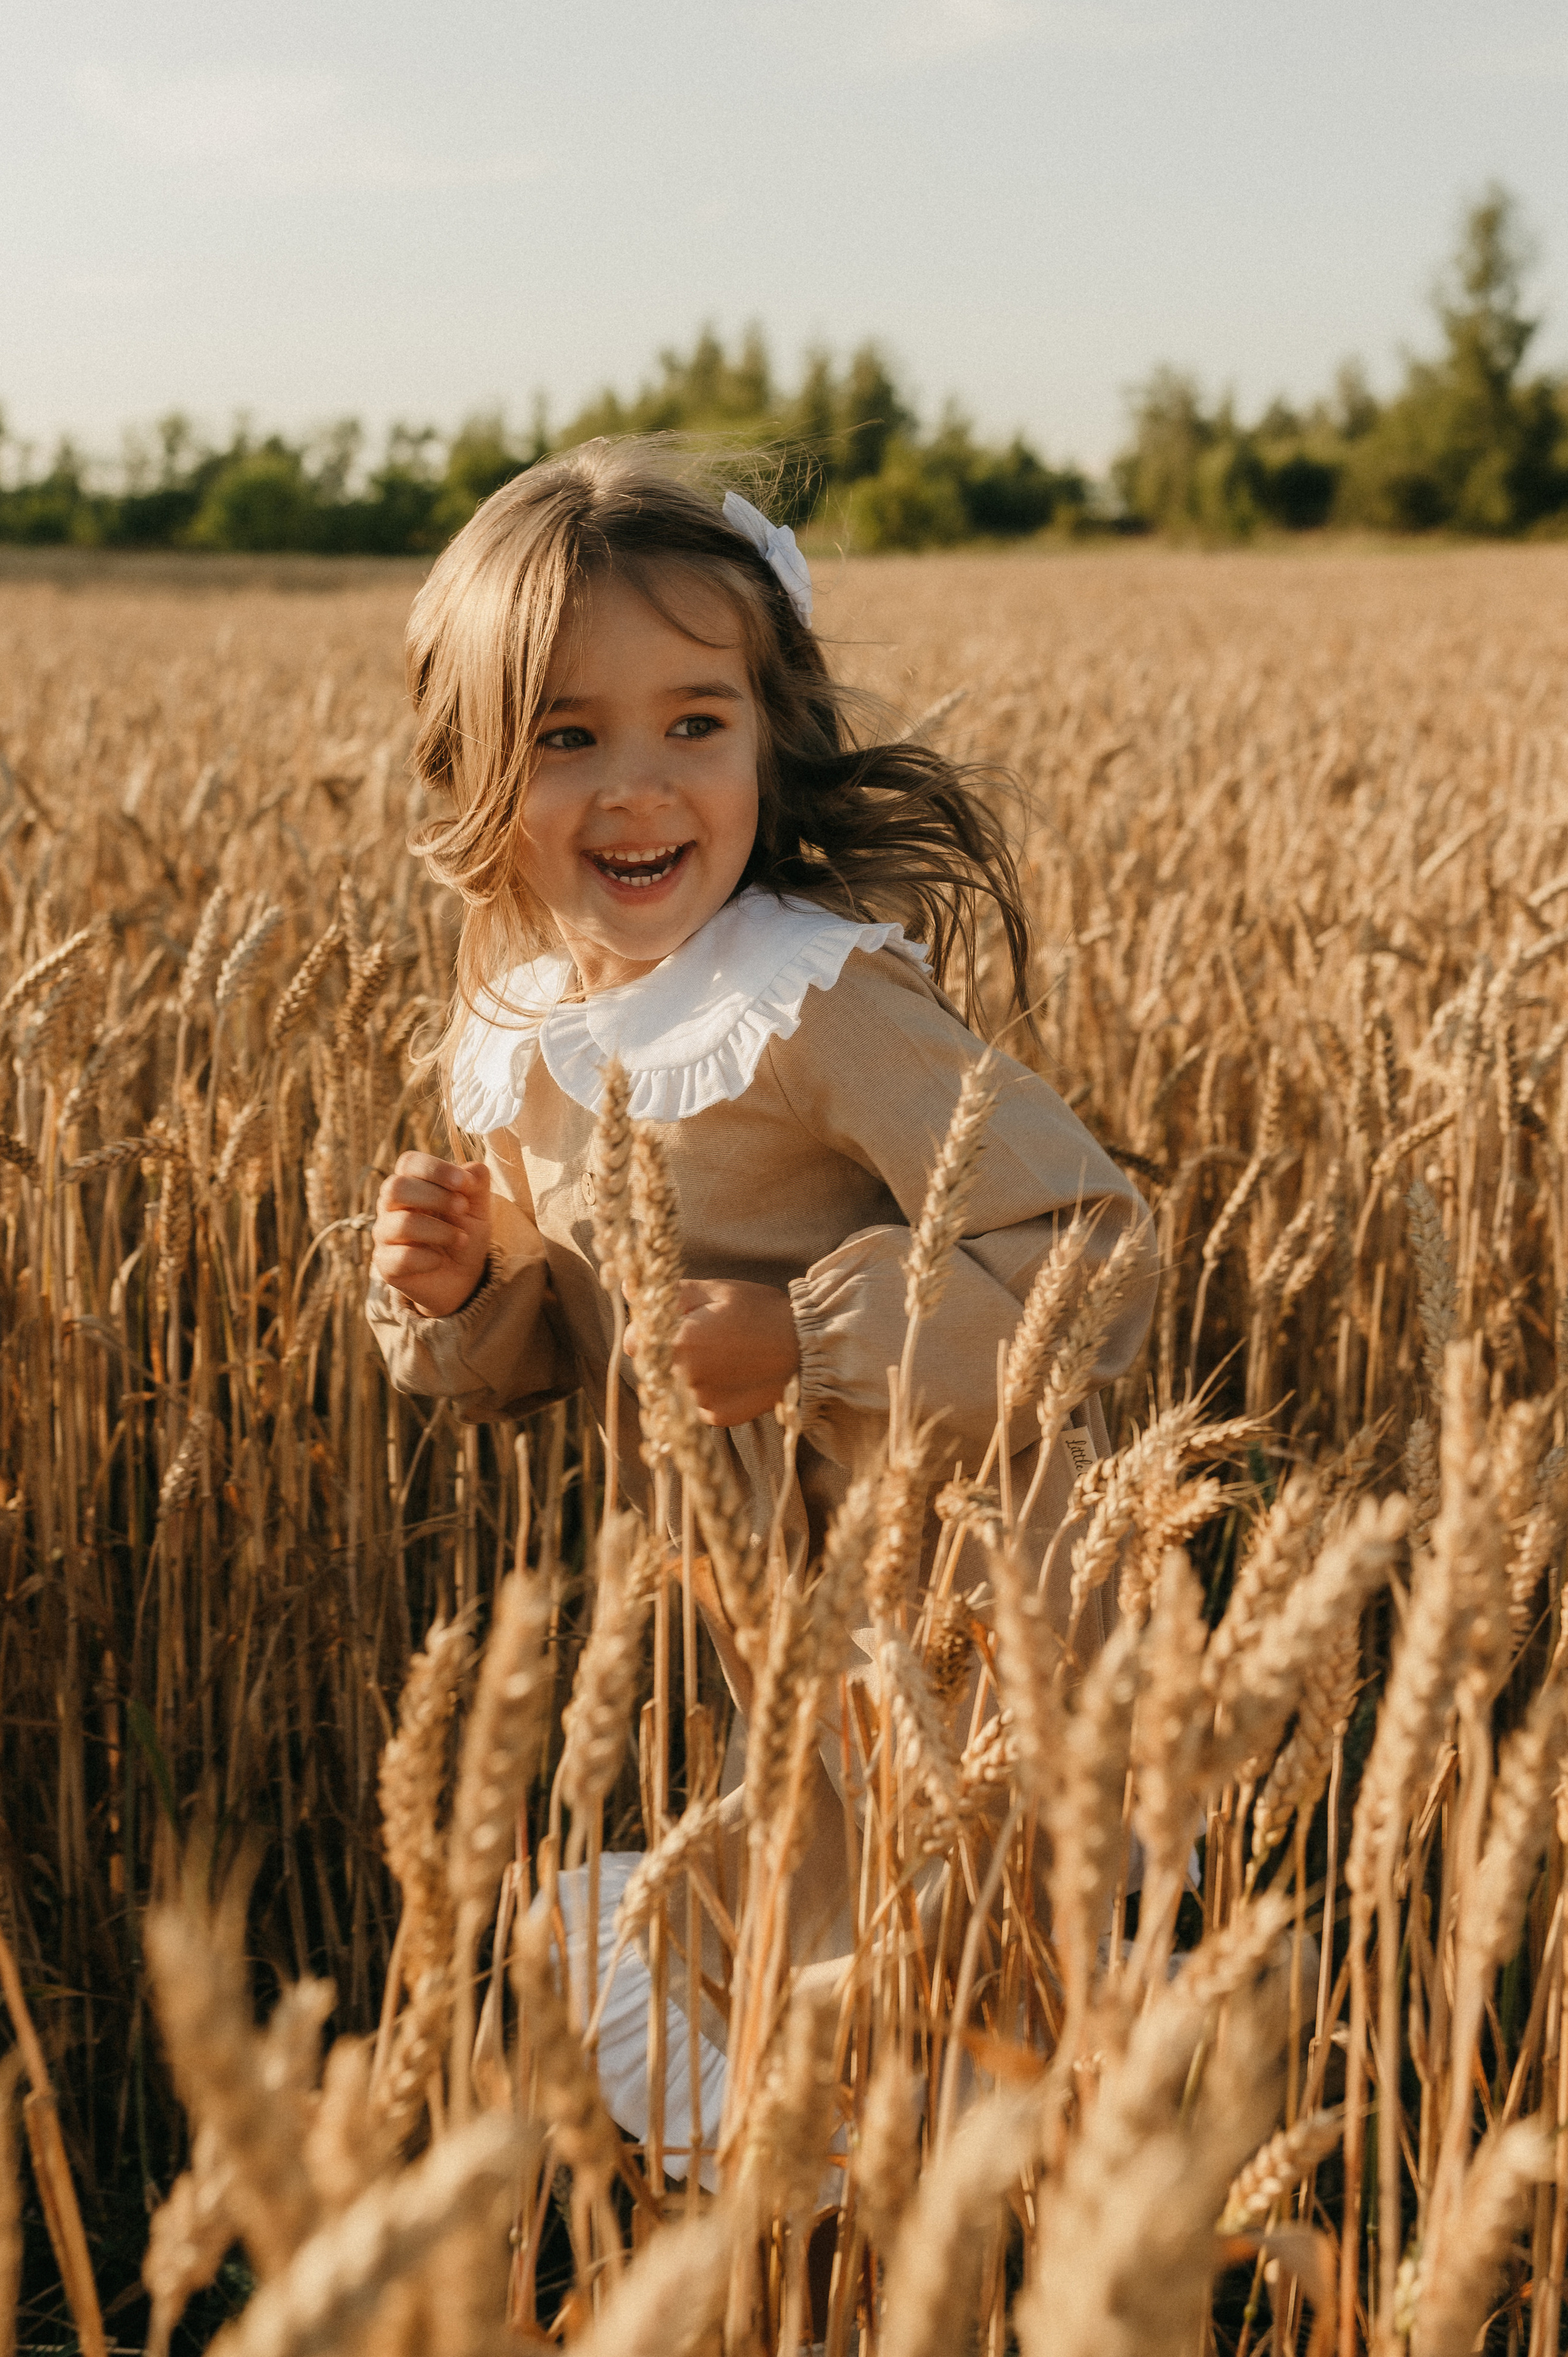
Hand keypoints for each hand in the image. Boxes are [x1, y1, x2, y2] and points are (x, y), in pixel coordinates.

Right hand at [372, 1153, 490, 1319]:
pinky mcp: (385, 1264)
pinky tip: (440, 1260)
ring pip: (401, 1223)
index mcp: (411, 1183)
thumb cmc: (464, 1233)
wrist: (463, 1278)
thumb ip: (476, 1184)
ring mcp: (385, 1235)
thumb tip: (472, 1170)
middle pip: (396, 1188)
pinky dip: (428, 1259)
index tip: (463, 1182)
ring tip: (462, 1240)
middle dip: (436, 1196)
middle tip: (462, 1209)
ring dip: (439, 1230)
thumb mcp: (478, 1207)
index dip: (435, 1169)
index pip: (408, 1163)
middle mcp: (391, 1206)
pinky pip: (400, 1257)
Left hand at [626, 1278, 799, 1427]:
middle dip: (668, 1349)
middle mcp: (682, 1378)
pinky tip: (730, 1374)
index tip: (673, 1320)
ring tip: (721, 1354)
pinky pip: (695, 1403)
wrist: (805, 1349)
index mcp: (677, 1343)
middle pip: (652, 1364)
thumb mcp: (714, 1290)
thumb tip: (629, 1290)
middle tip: (704, 1335)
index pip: (632, 1340)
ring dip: (686, 1372)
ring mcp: (699, 1402)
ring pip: (673, 1385)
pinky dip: (705, 1390)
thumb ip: (669, 1293)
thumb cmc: (759, 1312)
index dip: (648, 1327)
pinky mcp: (715, 1418)